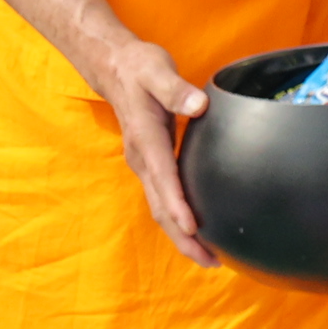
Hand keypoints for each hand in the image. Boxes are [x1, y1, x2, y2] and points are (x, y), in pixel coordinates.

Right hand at [90, 35, 214, 265]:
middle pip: (160, 206)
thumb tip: (198, 105)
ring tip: (209, 257)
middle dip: (183, 237)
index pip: (164, 177)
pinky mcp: (150, 163)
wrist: (116, 67)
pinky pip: (163, 198)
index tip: (194, 228)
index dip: (178, 204)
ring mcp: (144, 164)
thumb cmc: (140, 68)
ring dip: (181, 235)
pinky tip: (197, 228)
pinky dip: (178, 218)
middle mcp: (142, 158)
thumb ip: (176, 89)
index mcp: (145, 139)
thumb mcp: (157, 70)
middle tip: (211, 261)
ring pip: (160, 208)